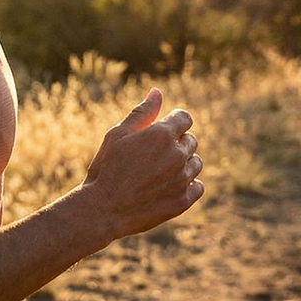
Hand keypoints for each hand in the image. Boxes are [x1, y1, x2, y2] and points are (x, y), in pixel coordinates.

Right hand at [82, 88, 203, 239]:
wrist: (103, 208)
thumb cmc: (106, 167)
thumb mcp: (118, 134)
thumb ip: (142, 113)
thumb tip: (157, 92)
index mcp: (161, 135)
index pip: (184, 118)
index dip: (174, 121)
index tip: (162, 130)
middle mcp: (177, 155)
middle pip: (191, 140)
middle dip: (176, 142)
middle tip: (152, 154)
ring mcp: (182, 179)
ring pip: (196, 163)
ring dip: (184, 162)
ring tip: (159, 170)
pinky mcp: (183, 201)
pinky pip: (198, 186)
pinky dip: (188, 184)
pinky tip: (169, 185)